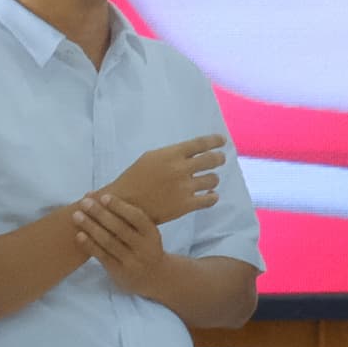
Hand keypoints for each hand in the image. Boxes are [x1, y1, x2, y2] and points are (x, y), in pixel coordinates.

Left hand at [72, 190, 167, 294]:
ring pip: (109, 242)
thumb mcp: (146, 233)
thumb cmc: (144, 247)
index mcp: (152, 234)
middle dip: (100, 214)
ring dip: (91, 227)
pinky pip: (102, 256)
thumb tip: (95, 195)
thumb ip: (127, 217)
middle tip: (84, 202)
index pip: (137, 217)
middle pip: (120, 228)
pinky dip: (90, 245)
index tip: (104, 196)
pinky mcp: (119, 272)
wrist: (155, 277)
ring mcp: (132, 262)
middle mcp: (145, 248)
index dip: (120, 206)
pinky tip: (79, 235)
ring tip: (77, 215)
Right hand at [104, 133, 226, 223]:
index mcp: (170, 154)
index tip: (222, 140)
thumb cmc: (135, 179)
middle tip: (220, 159)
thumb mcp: (150, 158)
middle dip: (219, 158)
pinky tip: (211, 195)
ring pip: (213, 180)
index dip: (214, 141)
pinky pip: (209, 200)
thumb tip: (191, 154)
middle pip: (211, 160)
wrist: (124, 204)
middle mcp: (181, 169)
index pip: (200, 144)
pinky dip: (212, 197)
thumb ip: (171, 155)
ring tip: (210, 180)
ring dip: (213, 179)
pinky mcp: (186, 205)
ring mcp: (185, 187)